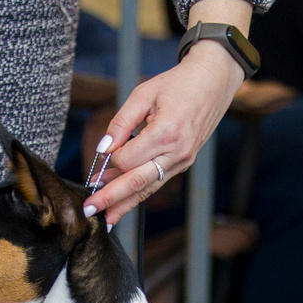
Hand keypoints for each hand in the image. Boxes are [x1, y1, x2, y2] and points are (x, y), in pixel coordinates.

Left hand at [85, 0, 250, 223]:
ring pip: (148, 188)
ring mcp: (183, 161)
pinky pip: (157, 182)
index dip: (110, 159)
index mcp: (167, 132)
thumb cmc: (177, 84)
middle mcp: (177, 152)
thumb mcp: (144, 94)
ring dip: (125, 203)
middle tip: (88, 210)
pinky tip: (123, 203)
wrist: (213, 82)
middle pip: (138, 182)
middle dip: (111, 198)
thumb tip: (103, 149)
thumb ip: (121, 122)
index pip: (128, 159)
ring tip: (105, 219)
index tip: (101, 154)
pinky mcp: (184, 163)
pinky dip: (139, 193)